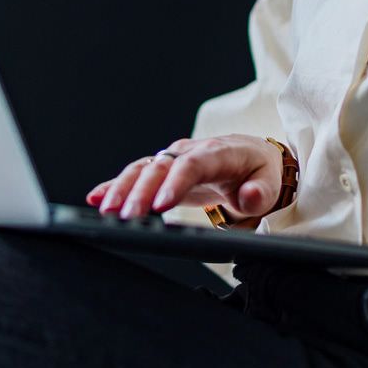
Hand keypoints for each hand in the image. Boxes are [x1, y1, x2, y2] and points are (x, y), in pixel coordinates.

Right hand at [85, 135, 281, 220]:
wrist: (253, 158)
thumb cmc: (260, 171)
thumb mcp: (271, 182)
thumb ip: (261, 191)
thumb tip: (249, 197)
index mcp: (218, 153)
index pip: (192, 165)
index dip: (174, 184)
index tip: (160, 206)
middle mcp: (190, 151)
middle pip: (161, 168)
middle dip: (140, 191)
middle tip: (124, 215)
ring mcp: (174, 159)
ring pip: (143, 169)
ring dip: (122, 189)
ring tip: (105, 210)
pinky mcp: (163, 171)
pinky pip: (137, 175)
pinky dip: (115, 185)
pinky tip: (96, 197)